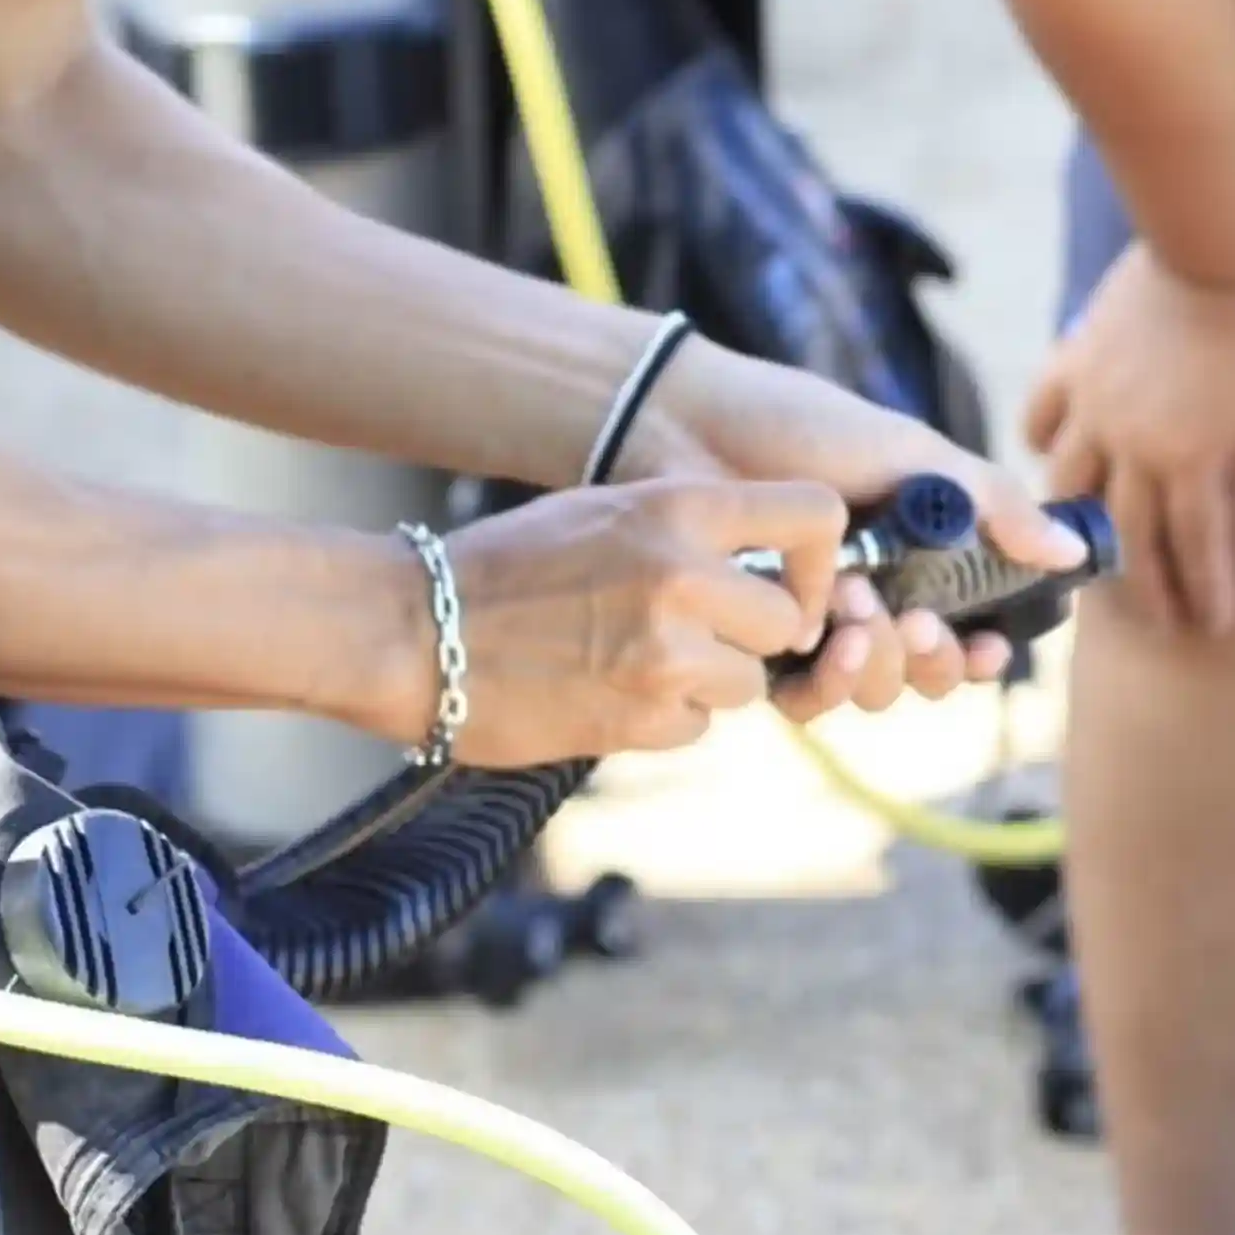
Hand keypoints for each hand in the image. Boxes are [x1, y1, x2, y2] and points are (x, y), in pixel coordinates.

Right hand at [374, 477, 845, 766]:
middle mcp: (685, 574)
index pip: (817, 515)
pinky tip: (605, 690)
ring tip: (634, 659)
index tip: (790, 581)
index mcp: (679, 506)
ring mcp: (666, 653)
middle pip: (788, 620)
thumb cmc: (508, 564)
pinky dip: (664, 720)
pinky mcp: (641, 719)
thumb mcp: (607, 509)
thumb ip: (690, 529)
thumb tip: (768, 564)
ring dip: (708, 683)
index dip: (819, 559)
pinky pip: (697, 728)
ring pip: (748, 683)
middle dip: (751, 636)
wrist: (414, 631)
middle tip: (695, 632)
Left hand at [636, 338, 1091, 713]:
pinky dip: (825, 680)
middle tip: (914, 618)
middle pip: (924, 672)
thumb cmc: (800, 427)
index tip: (989, 645)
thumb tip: (1072, 550)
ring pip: (874, 691)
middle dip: (931, 656)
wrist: (693, 427)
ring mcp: (813, 626)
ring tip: (851, 604)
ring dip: (879, 659)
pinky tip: (821, 636)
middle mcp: (869, 598)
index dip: (982, 651)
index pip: (964, 630)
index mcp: (913, 555)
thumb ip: (992, 504)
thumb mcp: (911, 454)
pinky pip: (807, 700)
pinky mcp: (758, 648)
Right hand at [1025, 244, 1234, 633]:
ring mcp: (1094, 402)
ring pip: (1070, 483)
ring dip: (1078, 526)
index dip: (1207, 593)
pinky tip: (1051, 460)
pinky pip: (1042, 413)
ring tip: (1088, 555)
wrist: (1216, 242)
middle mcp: (1130, 442)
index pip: (1197, 546)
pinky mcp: (1073, 360)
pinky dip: (1043, 442)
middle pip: (1127, 533)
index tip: (1214, 630)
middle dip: (1143, 585)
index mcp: (1190, 458)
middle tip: (1159, 622)